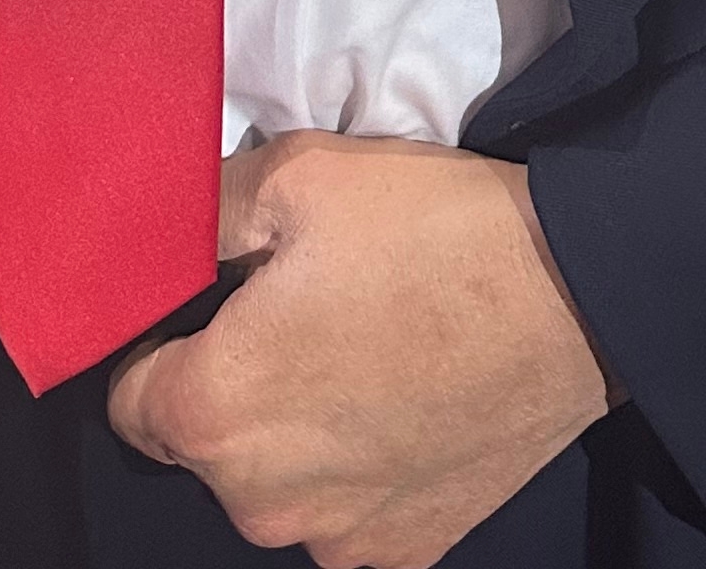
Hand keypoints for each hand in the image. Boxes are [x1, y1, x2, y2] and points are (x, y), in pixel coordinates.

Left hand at [107, 136, 614, 567]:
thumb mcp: (298, 175)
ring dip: (295, 432)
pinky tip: (404, 401)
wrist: (577, 293)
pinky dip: (358, 467)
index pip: (128, 396)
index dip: (162, 341)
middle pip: (204, 445)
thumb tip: (157, 234)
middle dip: (233, 383)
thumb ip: (201, 211)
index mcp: (213, 412)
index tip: (213, 301)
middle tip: (300, 308)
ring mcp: (335, 539)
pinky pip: (346, 511)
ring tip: (362, 350)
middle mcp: (257, 502)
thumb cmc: (429, 229)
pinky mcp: (404, 552)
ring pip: (276, 483)